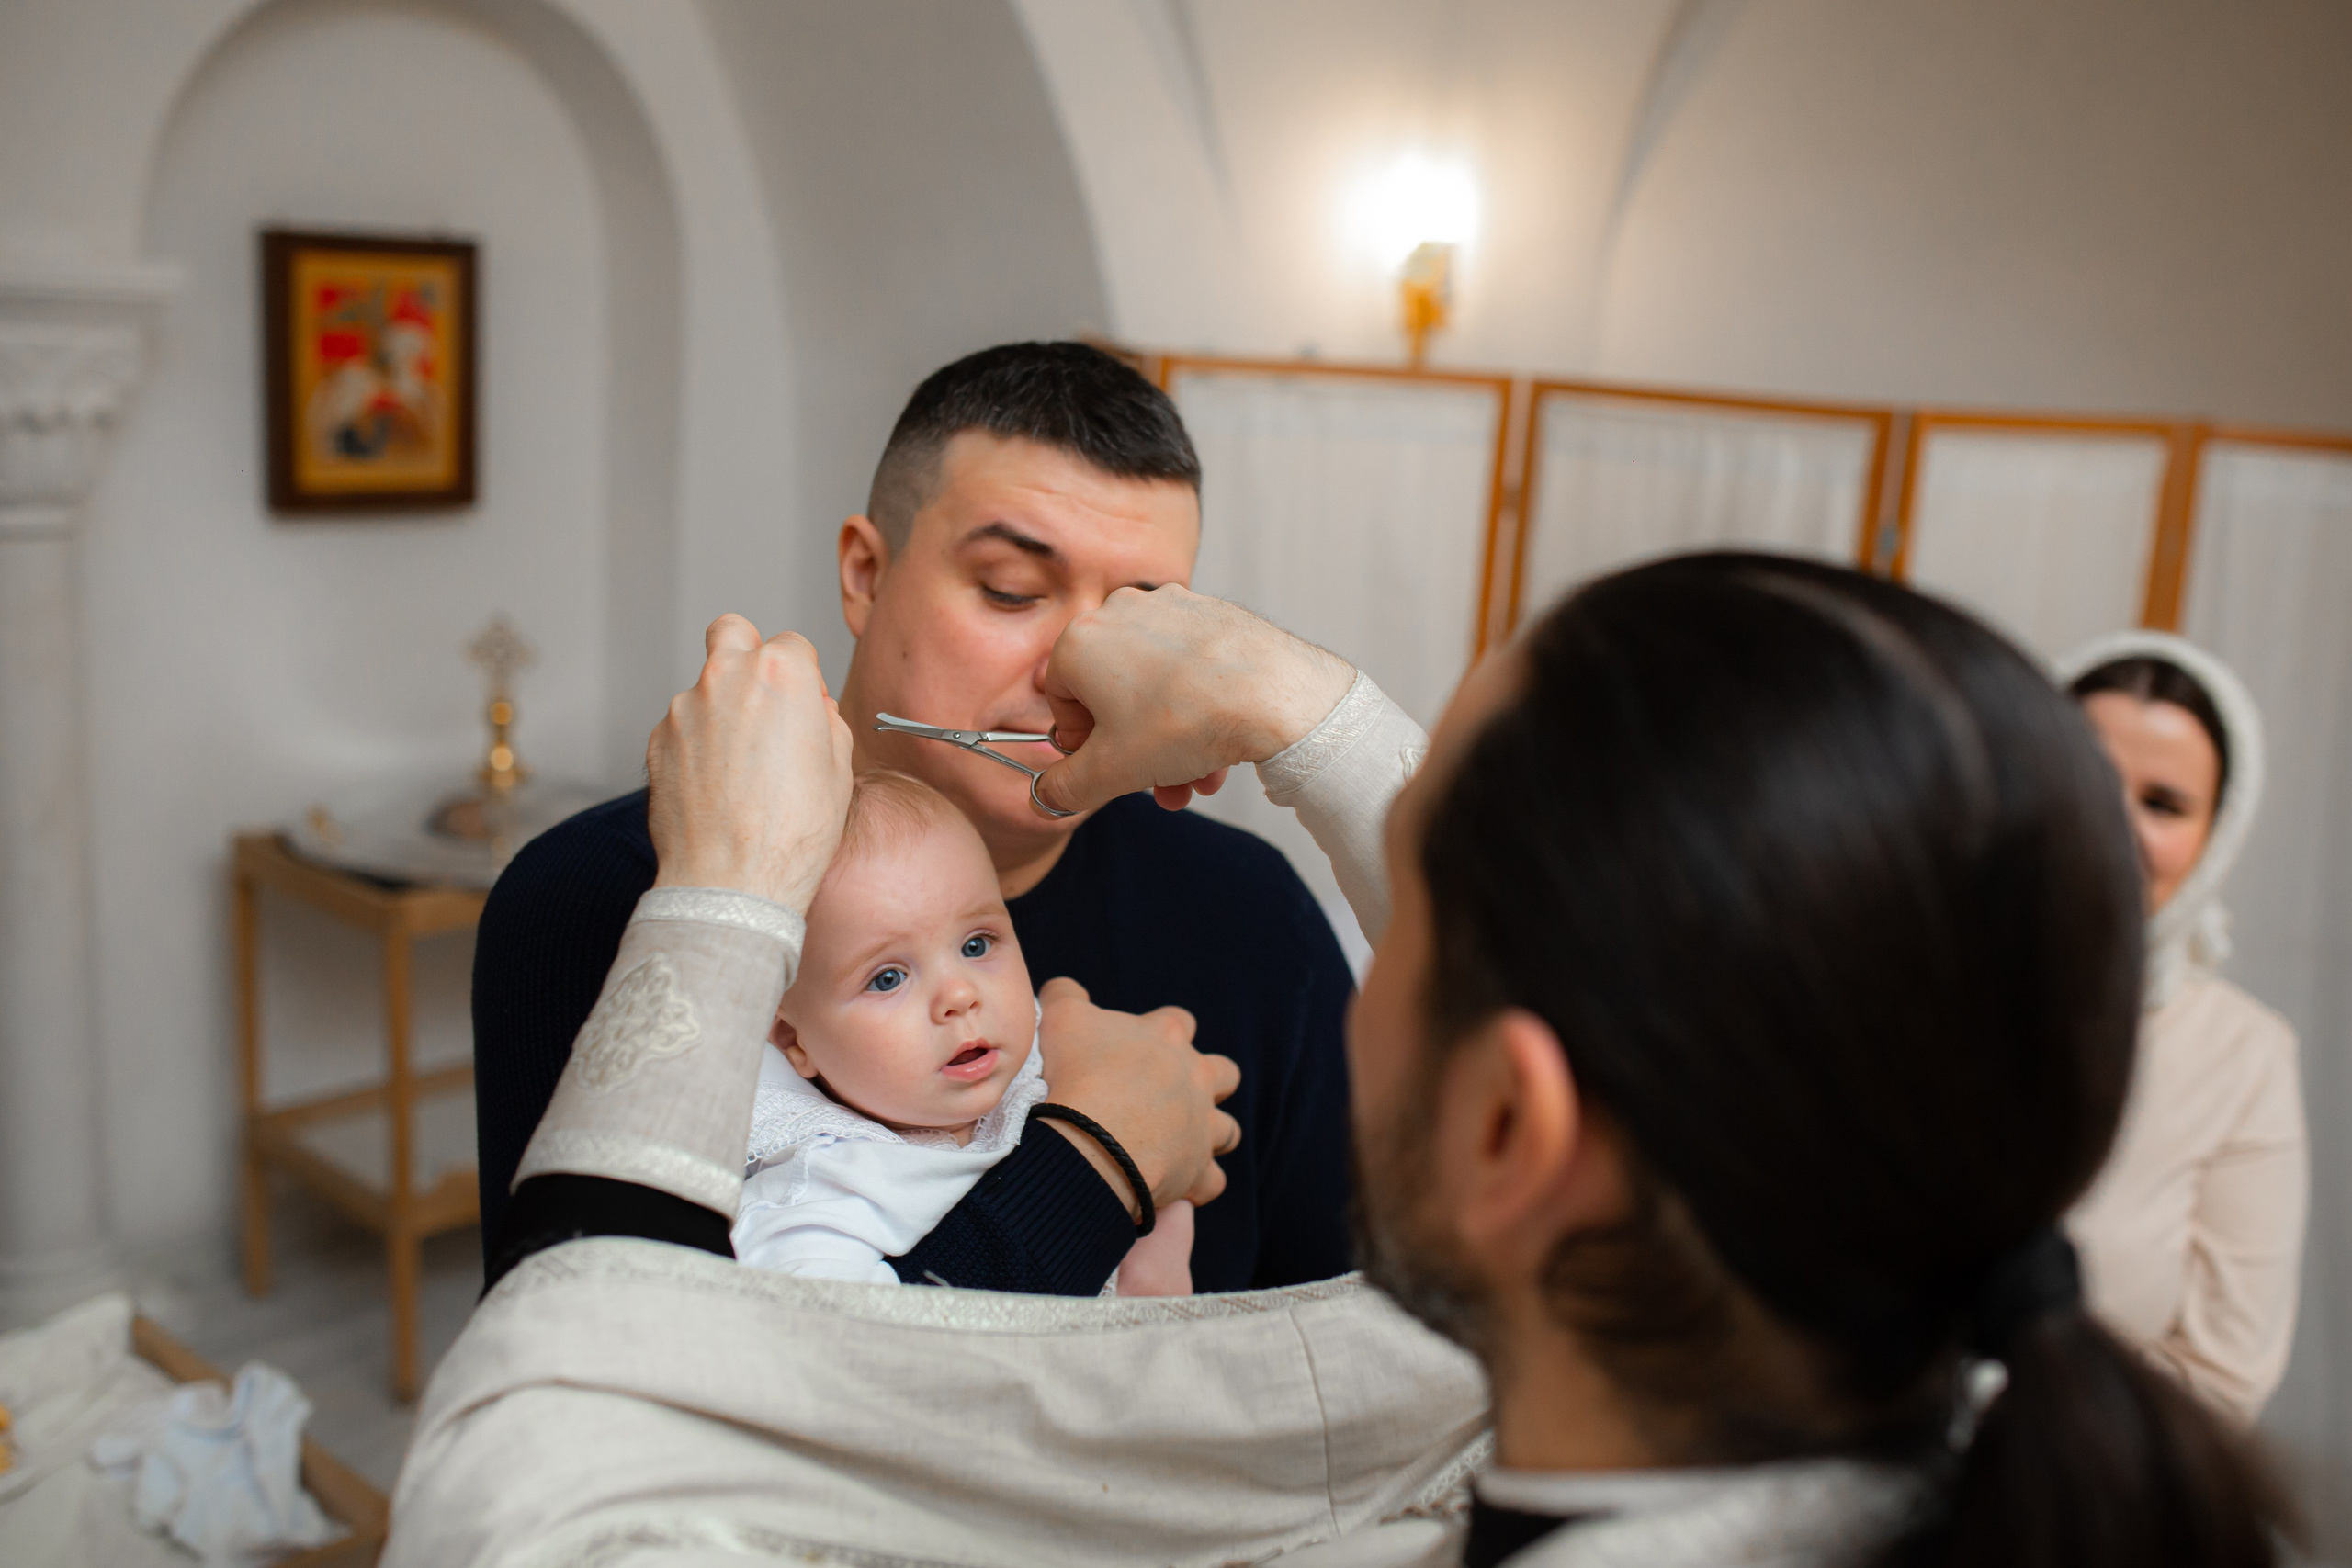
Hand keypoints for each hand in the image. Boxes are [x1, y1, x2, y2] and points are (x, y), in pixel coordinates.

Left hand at [645, 615, 854, 912]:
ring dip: (720, 711)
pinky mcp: (657, 741)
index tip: (804, 707)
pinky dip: (696, 746)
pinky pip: (682, 728)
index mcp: (780, 673)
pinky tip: (715, 787)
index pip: (793, 643)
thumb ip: (824, 719)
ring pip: (704, 687)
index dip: (804, 677)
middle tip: (761, 700)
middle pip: (733, 632)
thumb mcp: (839, 767)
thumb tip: (809, 710)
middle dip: (747, 653)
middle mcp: (725, 678)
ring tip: (740, 769)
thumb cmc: (791, 833)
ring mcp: (684, 708)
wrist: (734, 882)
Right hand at [1032, 586, 1356, 815]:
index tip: (1105, 768)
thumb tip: (1046, 795)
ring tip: (1195, 779)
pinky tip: (1219, 750)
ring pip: (1155, 685)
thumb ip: (1065, 787)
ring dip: (1169, 742)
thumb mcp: (1109, 773)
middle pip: (1113, 694)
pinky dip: (1197, 708)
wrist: (1273, 694)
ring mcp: (1169, 607)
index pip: (1062, 699)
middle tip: (1157, 785)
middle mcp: (1120, 612)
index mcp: (1080, 641)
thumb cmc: (1186, 722)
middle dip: (1134, 751)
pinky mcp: (1210, 613)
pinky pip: (1189, 668)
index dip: (1082, 744)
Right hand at [1034, 977, 1240, 1213]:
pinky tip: (1176, 1189)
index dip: (1165, 1031)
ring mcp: (1202, 1126)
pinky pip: (1212, 1182)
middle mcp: (1195, 1078)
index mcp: (1166, 1037)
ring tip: (1180, 1145)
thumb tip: (1064, 988)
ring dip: (1209, 1135)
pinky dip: (1197, 1185)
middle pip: (1224, 1073)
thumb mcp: (1061, 1018)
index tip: (1142, 1047)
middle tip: (1170, 1097)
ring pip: (1228, 1130)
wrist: (1087, 1140)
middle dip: (1208, 1082)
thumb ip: (1066, 996)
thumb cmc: (1076, 1073)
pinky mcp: (1198, 1171)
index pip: (1180, 1021)